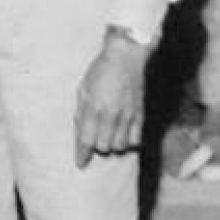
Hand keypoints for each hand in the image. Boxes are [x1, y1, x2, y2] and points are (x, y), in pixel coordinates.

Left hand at [73, 30, 147, 166]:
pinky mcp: (140, 115)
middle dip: (97, 146)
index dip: (82, 154)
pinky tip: (123, 133)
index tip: (80, 162)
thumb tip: (80, 131)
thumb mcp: (83, 88)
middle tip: (96, 137)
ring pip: (119, 146)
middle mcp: (110, 114)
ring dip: (112, 144)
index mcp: (93, 106)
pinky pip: (135, 140)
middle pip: (103, 147)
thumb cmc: (100, 70)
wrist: (125, 56)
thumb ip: (81, 111)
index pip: (86, 140)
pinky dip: (128, 141)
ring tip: (109, 135)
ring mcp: (127, 116)